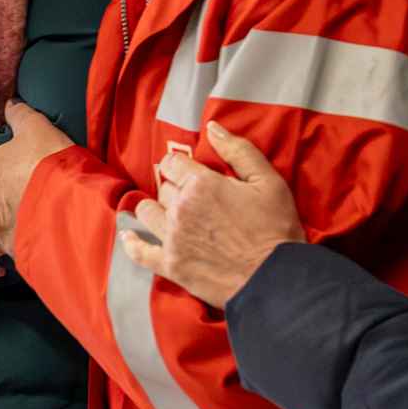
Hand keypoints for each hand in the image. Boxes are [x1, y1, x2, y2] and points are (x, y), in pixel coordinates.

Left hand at [121, 122, 305, 308]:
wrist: (276, 280)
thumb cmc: (276, 230)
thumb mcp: (268, 182)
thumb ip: (239, 151)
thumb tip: (212, 128)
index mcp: (202, 184)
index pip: (172, 163)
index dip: (180, 166)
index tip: (188, 173)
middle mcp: (180, 209)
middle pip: (163, 188)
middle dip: (174, 189)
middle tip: (192, 198)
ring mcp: (172, 238)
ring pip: (146, 213)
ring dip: (155, 209)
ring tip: (168, 213)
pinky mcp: (171, 266)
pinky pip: (140, 252)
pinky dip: (133, 244)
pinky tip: (130, 237)